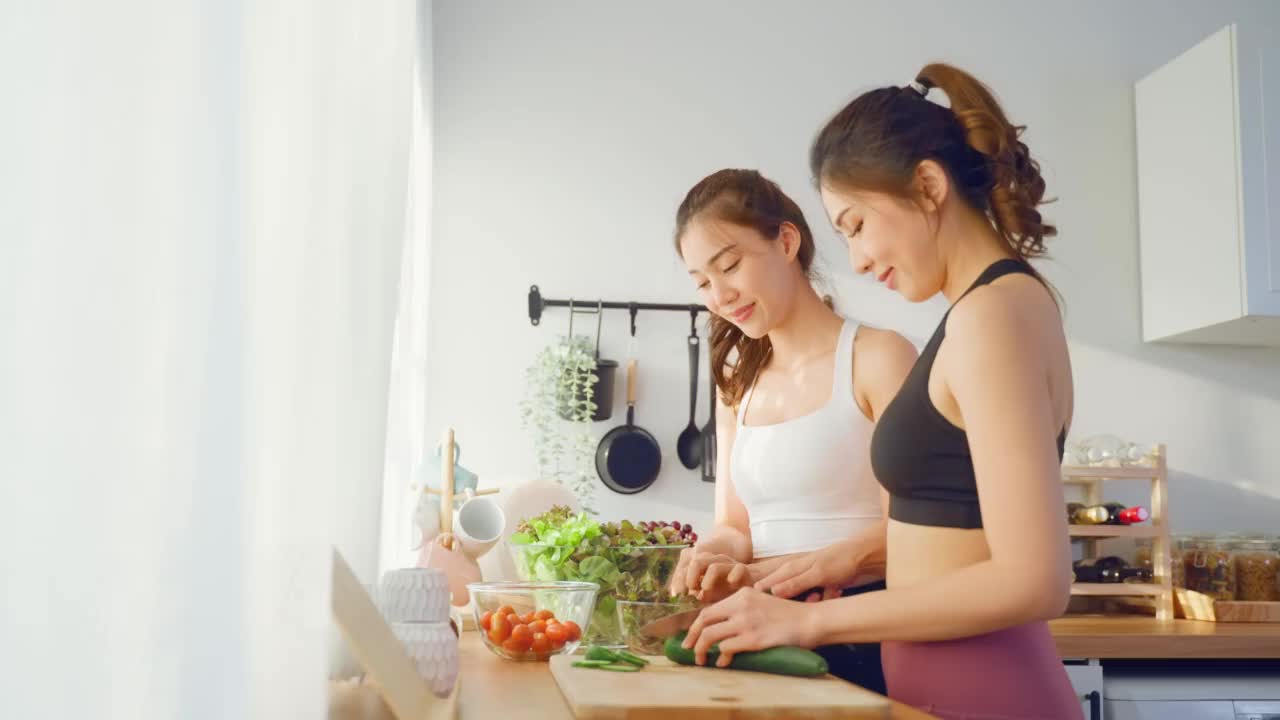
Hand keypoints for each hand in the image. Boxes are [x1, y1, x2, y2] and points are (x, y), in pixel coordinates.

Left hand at [670, 546, 747, 599]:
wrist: (750, 582)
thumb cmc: (724, 590)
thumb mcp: (706, 593)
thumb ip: (694, 594)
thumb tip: (679, 599)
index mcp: (703, 565)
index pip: (685, 568)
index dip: (678, 581)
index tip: (677, 596)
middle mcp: (714, 562)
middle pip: (696, 563)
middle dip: (689, 578)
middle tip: (689, 593)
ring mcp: (729, 565)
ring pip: (714, 566)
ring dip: (707, 580)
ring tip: (705, 592)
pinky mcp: (744, 570)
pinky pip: (738, 569)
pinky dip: (733, 575)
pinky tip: (730, 584)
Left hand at [682, 587, 817, 666]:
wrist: (811, 619)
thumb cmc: (790, 615)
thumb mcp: (762, 602)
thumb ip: (742, 610)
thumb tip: (721, 628)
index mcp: (742, 594)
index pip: (709, 609)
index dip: (696, 624)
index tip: (691, 636)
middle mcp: (740, 604)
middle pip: (704, 620)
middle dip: (691, 636)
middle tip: (687, 649)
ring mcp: (746, 621)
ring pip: (710, 636)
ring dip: (701, 650)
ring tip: (701, 660)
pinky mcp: (753, 638)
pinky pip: (726, 649)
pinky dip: (721, 658)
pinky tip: (723, 663)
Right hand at [753, 542, 856, 599]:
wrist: (860, 556)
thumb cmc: (837, 562)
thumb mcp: (817, 575)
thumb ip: (795, 584)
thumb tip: (772, 593)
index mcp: (788, 570)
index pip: (765, 587)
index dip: (766, 601)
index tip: (775, 611)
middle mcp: (793, 575)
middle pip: (782, 597)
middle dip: (795, 604)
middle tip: (815, 598)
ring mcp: (804, 581)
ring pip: (800, 600)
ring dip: (813, 601)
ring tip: (827, 592)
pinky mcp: (815, 587)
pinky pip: (814, 599)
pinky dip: (824, 598)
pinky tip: (836, 591)